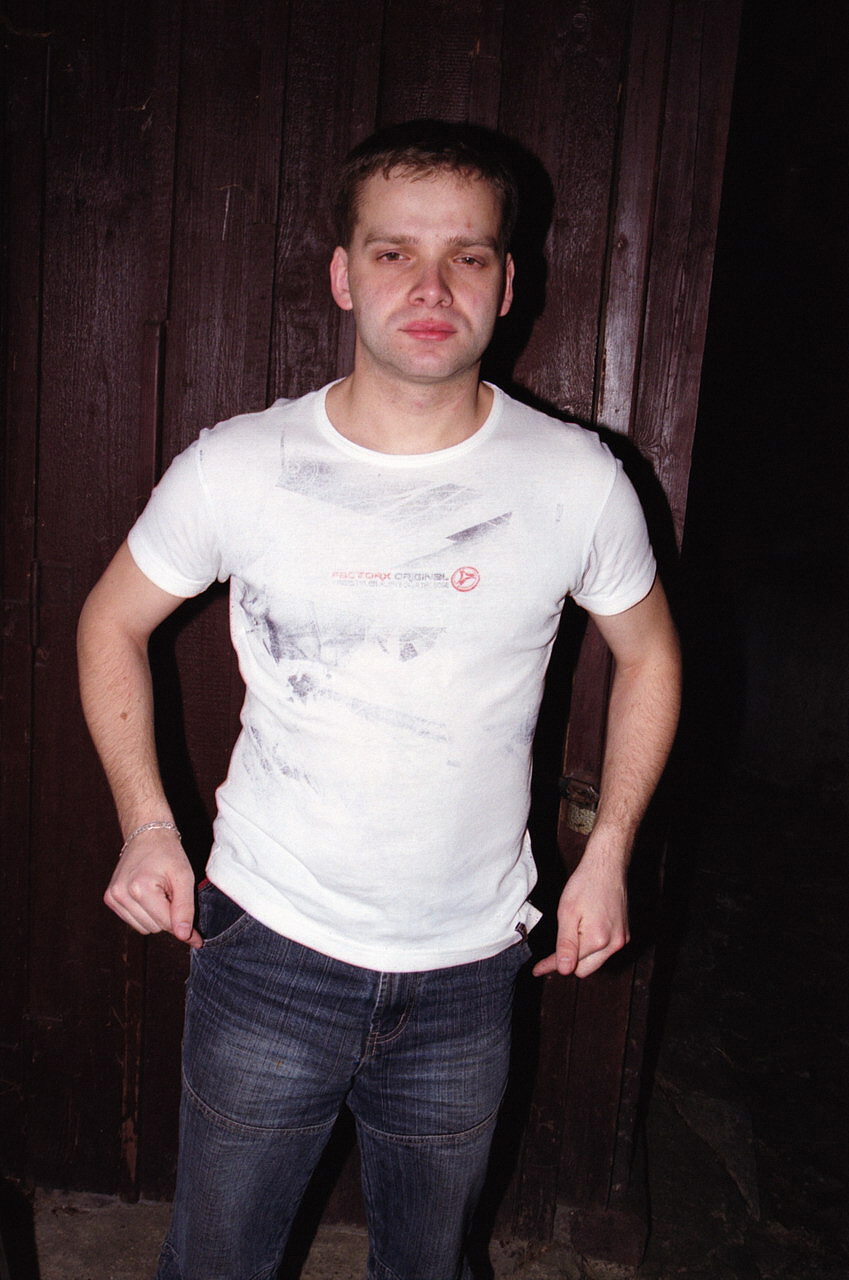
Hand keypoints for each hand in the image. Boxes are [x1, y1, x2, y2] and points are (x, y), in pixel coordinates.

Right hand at [104, 828, 201, 946]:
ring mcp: (113, 897)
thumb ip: (185, 908)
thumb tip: (184, 936)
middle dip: (168, 916)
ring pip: (143, 928)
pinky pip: (133, 922)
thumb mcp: (184, 877)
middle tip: (172, 894)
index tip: (197, 935)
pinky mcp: (110, 898)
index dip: (184, 927)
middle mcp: (121, 894)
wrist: (147, 835)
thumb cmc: (168, 853)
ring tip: (160, 892)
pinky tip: (148, 895)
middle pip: (155, 928)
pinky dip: (145, 914)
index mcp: (140, 888)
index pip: (166, 924)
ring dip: (156, 916)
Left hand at [532, 848, 628, 978]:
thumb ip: (565, 944)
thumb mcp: (567, 913)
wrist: (607, 867)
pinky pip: (605, 950)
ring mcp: (622, 939)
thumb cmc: (585, 885)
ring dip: (582, 953)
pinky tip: (586, 928)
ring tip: (574, 930)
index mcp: (598, 940)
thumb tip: (563, 969)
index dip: (551, 965)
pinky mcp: (625, 934)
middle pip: (585, 969)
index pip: (571, 965)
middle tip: (553, 949)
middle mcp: (614, 944)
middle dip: (569, 961)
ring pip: (595, 961)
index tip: (538, 969)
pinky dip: (593, 945)